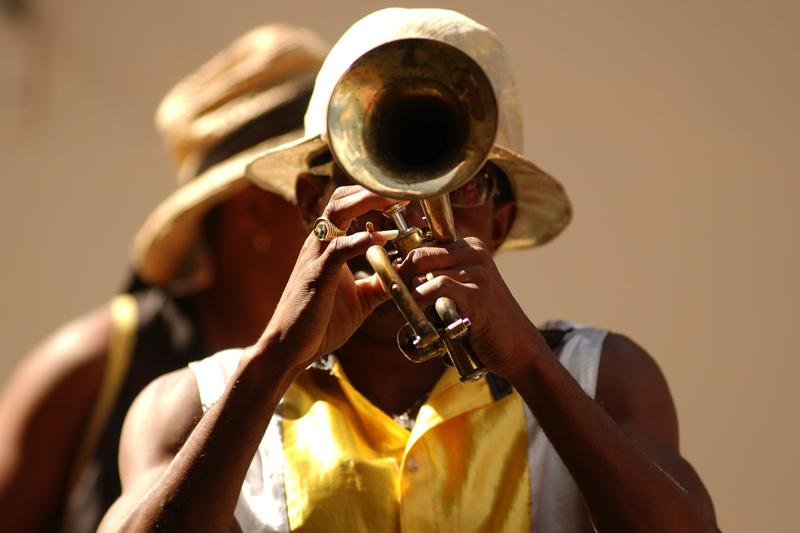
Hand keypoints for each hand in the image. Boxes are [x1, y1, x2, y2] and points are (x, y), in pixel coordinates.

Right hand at [257, 185, 405, 372]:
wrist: (290, 348)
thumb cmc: (319, 323)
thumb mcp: (361, 300)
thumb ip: (381, 283)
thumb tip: (408, 274)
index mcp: (328, 246)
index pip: (348, 206)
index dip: (374, 197)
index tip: (404, 197)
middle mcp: (319, 244)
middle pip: (342, 198)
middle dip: (372, 190)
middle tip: (404, 191)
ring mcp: (315, 256)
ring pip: (336, 213)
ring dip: (367, 202)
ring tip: (395, 200)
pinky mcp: (316, 274)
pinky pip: (338, 248)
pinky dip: (360, 240)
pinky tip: (382, 239)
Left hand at [398, 237, 550, 377]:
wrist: (518, 348)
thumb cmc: (484, 323)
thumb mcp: (463, 291)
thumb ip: (438, 278)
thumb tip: (398, 276)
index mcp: (470, 247)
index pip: (422, 245)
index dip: (402, 264)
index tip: (392, 283)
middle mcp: (475, 253)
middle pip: (418, 254)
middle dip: (399, 276)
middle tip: (390, 297)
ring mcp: (478, 272)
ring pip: (423, 270)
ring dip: (408, 293)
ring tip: (404, 310)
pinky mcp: (477, 294)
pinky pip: (437, 287)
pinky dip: (421, 299)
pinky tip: (420, 315)